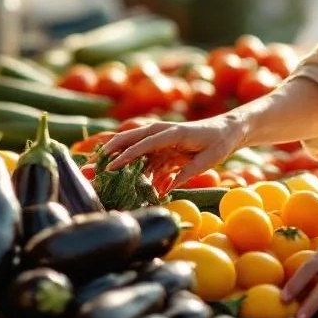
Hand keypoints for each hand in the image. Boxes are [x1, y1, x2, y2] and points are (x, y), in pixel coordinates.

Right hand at [100, 115, 246, 188]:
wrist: (227, 130)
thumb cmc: (219, 142)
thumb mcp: (210, 158)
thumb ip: (190, 171)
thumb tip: (168, 187)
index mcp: (174, 132)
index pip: (146, 142)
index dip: (128, 154)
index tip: (111, 165)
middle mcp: (163, 133)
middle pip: (131, 140)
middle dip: (110, 151)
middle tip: (90, 165)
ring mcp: (161, 140)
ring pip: (134, 150)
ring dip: (117, 162)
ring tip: (97, 175)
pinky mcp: (162, 149)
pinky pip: (145, 161)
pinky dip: (135, 171)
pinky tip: (121, 183)